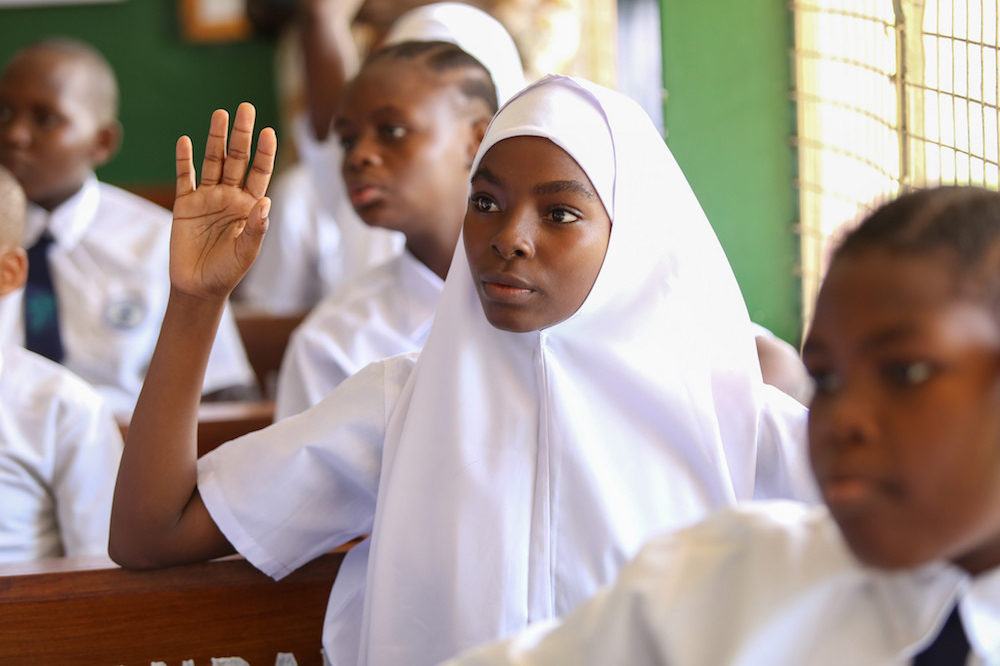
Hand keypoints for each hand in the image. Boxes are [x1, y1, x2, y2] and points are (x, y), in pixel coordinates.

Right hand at [171, 102, 276, 299]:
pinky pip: (185, 177)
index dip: (264, 153)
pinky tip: (185, 141)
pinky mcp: (185, 204)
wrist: (198, 286)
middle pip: (237, 159)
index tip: (268, 132)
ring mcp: (207, 197)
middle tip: (245, 107)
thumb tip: (265, 202)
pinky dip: (184, 160)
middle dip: (241, 134)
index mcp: (249, 206)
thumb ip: (257, 228)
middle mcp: (230, 196)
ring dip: (216, 139)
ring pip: (212, 161)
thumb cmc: (227, 271)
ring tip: (220, 114)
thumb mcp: (247, 252)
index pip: (259, 173)